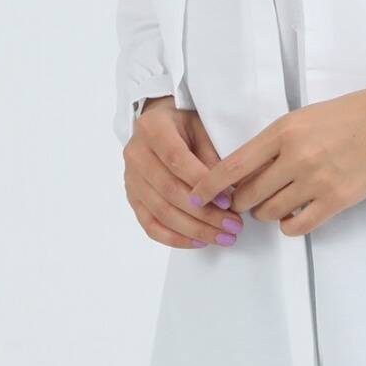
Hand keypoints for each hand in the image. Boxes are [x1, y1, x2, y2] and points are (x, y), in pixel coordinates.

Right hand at [123, 98, 244, 249]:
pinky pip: (151, 225)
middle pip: (169, 191)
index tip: (228, 201)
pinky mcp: (133, 198)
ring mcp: (131, 179)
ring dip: (195, 230)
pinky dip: (176, 238)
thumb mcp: (202, 126)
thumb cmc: (186, 123)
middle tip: (233, 226)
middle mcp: (136, 154)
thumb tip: (229, 190)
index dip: (202, 183)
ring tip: (223, 237)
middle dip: (204, 214)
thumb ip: (212, 154)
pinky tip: (200, 241)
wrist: (159, 123)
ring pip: (161, 212)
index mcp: (153, 128)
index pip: (176, 160)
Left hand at [187, 84, 365, 234]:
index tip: (195, 196)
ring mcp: (317, 180)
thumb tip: (246, 170)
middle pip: (247, 194)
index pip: (233, 165)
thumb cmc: (348, 114)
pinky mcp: (337, 200)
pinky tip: (294, 215)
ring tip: (274, 204)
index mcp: (284, 130)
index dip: (209, 185)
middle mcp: (296, 156)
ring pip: (269, 212)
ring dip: (265, 213)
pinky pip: (296, 225)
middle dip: (240, 201)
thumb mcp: (303, 117)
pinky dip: (288, 225)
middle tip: (247, 199)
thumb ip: (274, 142)